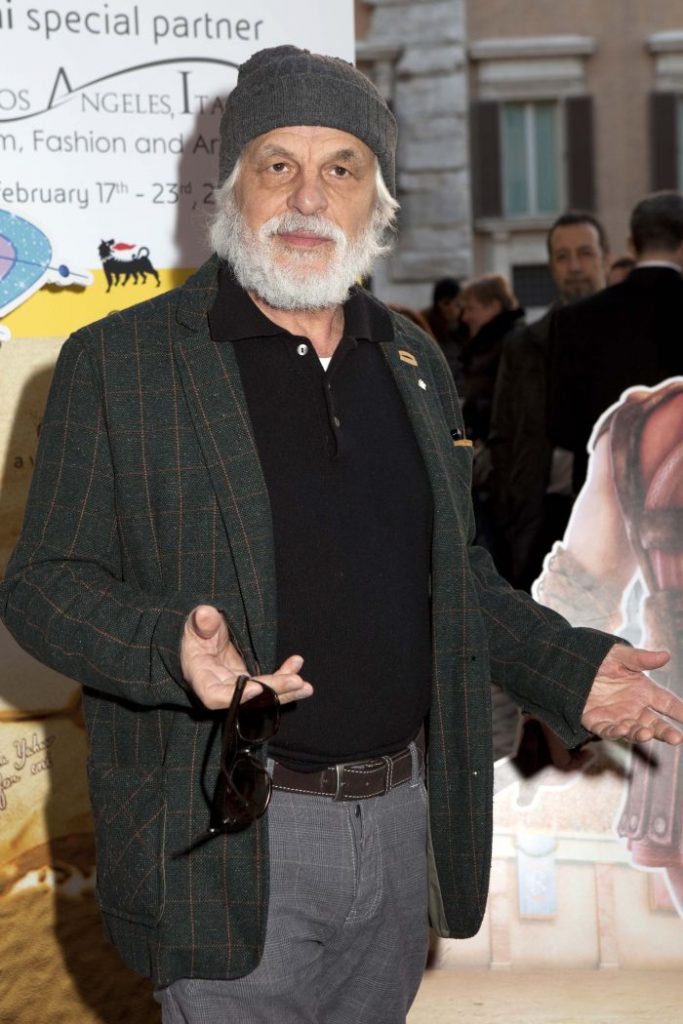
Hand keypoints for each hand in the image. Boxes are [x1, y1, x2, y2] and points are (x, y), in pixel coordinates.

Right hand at [180, 604, 312, 710]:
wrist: (201, 633)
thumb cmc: (195, 628)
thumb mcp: (195, 622)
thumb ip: (201, 621)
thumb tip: (205, 613)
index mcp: (200, 675)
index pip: (214, 695)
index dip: (237, 696)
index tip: (258, 689)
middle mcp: (218, 686)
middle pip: (246, 698)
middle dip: (272, 691)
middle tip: (296, 682)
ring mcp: (234, 685)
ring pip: (261, 695)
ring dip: (285, 691)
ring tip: (306, 686)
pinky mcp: (247, 680)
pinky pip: (267, 683)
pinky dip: (283, 676)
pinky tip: (297, 664)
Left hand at [581, 642, 682, 743]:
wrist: (570, 663)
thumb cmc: (599, 658)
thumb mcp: (620, 655)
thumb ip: (641, 659)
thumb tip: (666, 655)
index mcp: (644, 690)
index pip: (667, 703)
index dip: (680, 711)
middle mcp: (634, 707)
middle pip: (654, 723)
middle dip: (665, 732)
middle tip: (677, 738)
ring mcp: (617, 716)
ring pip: (633, 730)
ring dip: (641, 734)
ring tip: (647, 734)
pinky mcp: (597, 721)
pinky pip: (608, 730)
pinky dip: (615, 732)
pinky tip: (622, 729)